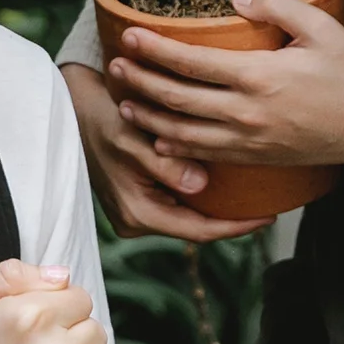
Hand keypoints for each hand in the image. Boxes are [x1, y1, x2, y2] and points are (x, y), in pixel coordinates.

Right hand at [62, 64, 274, 242]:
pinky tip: (225, 180)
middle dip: (233, 217)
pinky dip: (202, 193)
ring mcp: (138, 212)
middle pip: (197, 226)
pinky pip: (178, 203)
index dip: (237, 226)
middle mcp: (138, 220)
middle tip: (273, 203)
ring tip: (256, 192)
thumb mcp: (130, 139)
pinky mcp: (139, 199)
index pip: (199, 231)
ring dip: (218, 204)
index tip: (270, 217)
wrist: (71, 111)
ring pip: (189, 215)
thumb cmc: (100, 119)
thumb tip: (200, 185)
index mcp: (139, 214)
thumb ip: (164, 164)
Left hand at [108, 0, 343, 170]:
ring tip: (124, 103)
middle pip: (177, 99)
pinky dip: (176, 146)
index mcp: (258, 76)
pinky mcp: (254, 158)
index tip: (129, 36)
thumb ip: (278, 5)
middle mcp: (245, 113)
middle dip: (140, 82)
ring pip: (183, 132)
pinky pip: (205, 155)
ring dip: (149, 118)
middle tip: (114, 67)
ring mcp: (247, 140)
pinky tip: (158, 138)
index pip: (191, 63)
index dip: (154, 50)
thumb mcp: (321, 27)